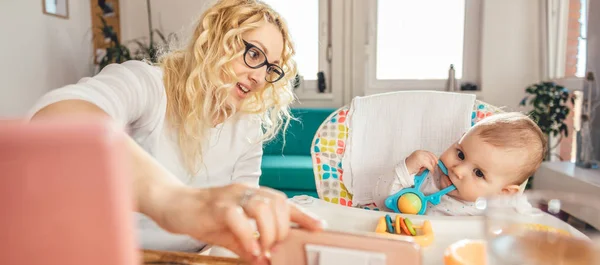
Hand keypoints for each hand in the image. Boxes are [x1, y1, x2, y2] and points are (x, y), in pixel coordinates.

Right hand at [158, 183, 324, 264]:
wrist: (173, 205)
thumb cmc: (204, 218)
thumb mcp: (231, 234)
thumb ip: (249, 245)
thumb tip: (265, 261)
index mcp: (253, 195)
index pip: (284, 202)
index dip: (303, 215)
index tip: (319, 228)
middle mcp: (246, 191)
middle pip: (278, 202)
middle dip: (283, 228)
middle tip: (274, 246)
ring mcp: (231, 196)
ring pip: (262, 206)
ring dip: (269, 231)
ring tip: (264, 248)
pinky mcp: (215, 206)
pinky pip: (237, 217)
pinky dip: (248, 235)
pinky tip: (250, 249)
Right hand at [405, 150, 437, 174]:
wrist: (404, 170)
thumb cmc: (410, 168)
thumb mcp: (418, 162)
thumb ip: (424, 160)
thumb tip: (433, 163)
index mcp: (419, 152)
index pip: (429, 153)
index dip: (434, 158)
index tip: (437, 162)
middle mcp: (419, 152)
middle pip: (431, 157)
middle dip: (434, 163)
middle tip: (434, 168)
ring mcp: (420, 156)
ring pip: (431, 161)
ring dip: (432, 167)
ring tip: (431, 170)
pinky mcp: (420, 160)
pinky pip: (429, 165)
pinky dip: (431, 169)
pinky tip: (431, 171)